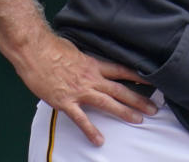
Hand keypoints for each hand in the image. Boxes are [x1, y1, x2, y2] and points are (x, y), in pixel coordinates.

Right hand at [15, 33, 157, 145]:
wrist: (35, 51)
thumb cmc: (51, 47)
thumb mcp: (75, 49)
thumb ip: (84, 59)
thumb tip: (87, 61)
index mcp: (94, 64)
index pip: (121, 71)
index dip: (137, 77)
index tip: (151, 82)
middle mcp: (91, 78)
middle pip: (120, 90)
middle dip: (138, 99)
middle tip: (153, 108)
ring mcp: (80, 91)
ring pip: (108, 103)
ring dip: (125, 112)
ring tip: (139, 120)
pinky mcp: (66, 102)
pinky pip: (81, 119)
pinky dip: (90, 130)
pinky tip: (99, 140)